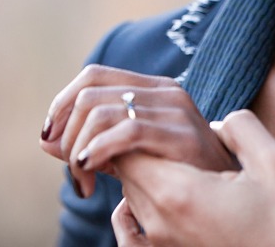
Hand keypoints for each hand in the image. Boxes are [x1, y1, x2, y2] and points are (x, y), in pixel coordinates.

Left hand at [39, 64, 237, 197]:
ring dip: (78, 150)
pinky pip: (124, 131)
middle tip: (72, 171)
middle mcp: (164, 91)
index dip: (61, 104)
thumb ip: (90, 144)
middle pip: (90, 93)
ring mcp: (175, 110)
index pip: (92, 77)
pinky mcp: (181, 134)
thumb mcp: (128, 158)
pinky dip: (96, 151)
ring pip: (100, 112)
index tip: (49, 139)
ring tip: (84, 182)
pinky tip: (91, 173)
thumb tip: (46, 139)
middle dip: (66, 133)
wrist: (228, 197)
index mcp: (153, 88)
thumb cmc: (179, 178)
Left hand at [113, 110, 274, 246]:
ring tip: (172, 158)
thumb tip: (216, 124)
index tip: (160, 115)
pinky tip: (154, 198)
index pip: (127, 148)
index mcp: (180, 193)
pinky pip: (129, 234)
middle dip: (138, 147)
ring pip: (129, 196)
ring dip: (142, 174)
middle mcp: (160, 223)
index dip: (135, 125)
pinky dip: (129, 211)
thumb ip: (241, 128)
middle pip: (126, 172)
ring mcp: (161, 246)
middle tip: (168, 130)